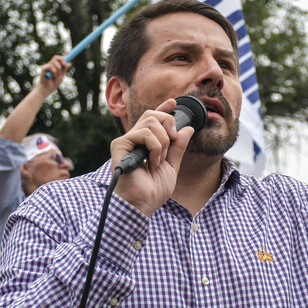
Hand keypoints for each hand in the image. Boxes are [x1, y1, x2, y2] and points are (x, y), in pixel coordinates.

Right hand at [38, 55, 69, 95]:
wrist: (47, 89)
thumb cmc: (54, 83)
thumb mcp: (61, 76)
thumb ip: (64, 70)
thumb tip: (69, 63)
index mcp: (56, 66)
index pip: (60, 59)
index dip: (64, 55)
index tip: (69, 51)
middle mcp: (51, 64)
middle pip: (56, 57)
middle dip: (61, 59)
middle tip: (64, 64)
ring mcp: (47, 66)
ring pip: (54, 62)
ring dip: (58, 69)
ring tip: (56, 76)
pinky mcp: (44, 68)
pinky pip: (51, 66)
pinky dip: (54, 72)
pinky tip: (52, 77)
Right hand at [111, 99, 193, 216]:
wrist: (142, 204)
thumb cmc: (152, 191)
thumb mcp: (171, 167)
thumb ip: (178, 148)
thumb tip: (187, 129)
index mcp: (145, 144)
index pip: (153, 120)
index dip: (163, 108)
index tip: (174, 103)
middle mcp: (133, 140)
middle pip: (152, 115)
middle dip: (168, 122)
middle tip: (173, 139)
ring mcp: (126, 142)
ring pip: (150, 121)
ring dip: (163, 141)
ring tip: (160, 159)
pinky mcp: (119, 145)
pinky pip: (144, 133)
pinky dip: (155, 147)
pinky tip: (153, 161)